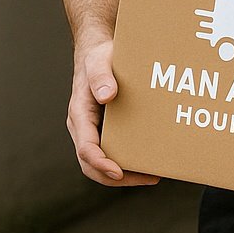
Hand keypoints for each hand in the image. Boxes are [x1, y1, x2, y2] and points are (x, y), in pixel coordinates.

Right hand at [66, 38, 158, 185]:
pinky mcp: (107, 129)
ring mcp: (95, 130)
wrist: (99, 53)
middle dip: (117, 177)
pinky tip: (152, 159)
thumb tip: (106, 96)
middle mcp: (84, 127)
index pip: (86, 148)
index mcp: (80, 114)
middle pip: (92, 164)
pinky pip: (114, 150)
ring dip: (125, 174)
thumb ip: (102, 76)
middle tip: (148, 178)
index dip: (101, 163)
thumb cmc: (99, 57)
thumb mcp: (100, 61)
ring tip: (153, 175)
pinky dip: (129, 160)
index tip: (119, 171)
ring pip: (103, 161)